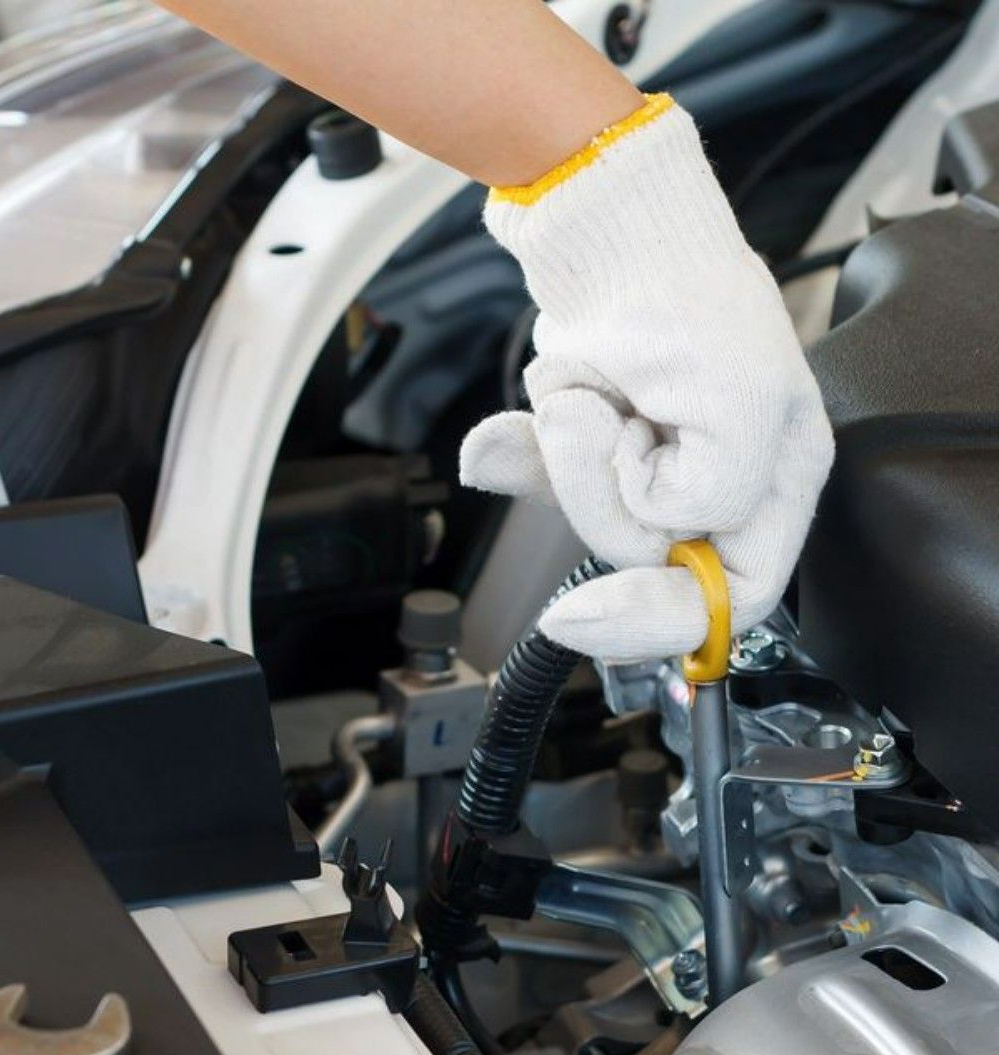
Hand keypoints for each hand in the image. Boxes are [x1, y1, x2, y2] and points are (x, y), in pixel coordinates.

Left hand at [461, 96, 833, 662]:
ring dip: (563, 455)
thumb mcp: (739, 399)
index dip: (658, 616)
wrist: (602, 220)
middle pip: (643, 556)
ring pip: (588, 517)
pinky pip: (545, 480)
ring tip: (582, 388)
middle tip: (597, 422)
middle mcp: (716, 479)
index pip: (729, 596)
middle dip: (598, 493)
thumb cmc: (681, 289)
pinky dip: (518, 454)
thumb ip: (719, 491)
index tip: (585, 614)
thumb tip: (665, 522)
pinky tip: (499, 442)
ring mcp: (650, 460)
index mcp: (773, 477)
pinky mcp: (596, 440)